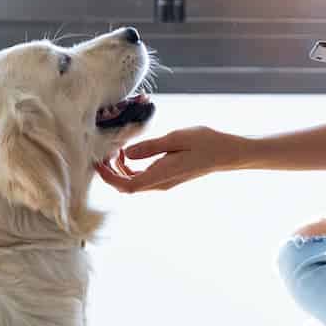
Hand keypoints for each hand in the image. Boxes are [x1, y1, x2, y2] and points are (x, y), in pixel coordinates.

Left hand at [95, 126, 245, 193]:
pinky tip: (131, 151)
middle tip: (105, 151)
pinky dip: (131, 167)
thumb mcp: (176, 138)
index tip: (98, 163)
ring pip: (133, 183)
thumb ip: (150, 147)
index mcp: (161, 175)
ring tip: (117, 148)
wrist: (227, 153)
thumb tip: (127, 154)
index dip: (109, 177)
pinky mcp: (167, 177)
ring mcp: (164, 182)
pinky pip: (142, 177)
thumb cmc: (205, 142)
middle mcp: (160, 184)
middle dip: (111, 172)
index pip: (127, 186)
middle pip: (127, 187)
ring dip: (120, 169)